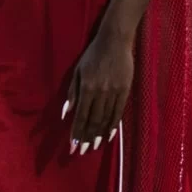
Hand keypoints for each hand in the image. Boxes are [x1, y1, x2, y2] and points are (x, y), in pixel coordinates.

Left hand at [64, 22, 135, 153]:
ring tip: (95, 146)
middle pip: (93, 121)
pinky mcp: (125, 90)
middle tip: (83, 151)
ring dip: (99, 134)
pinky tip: (109, 135)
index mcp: (86, 87)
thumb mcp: (77, 71)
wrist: (115, 40)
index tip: (73, 147)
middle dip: (87, 138)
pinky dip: (113, 125)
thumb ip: (72, 93)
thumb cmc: (93, 55)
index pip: (80, 116)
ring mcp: (114, 92)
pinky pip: (119, 112)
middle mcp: (100, 92)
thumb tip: (65, 114)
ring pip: (106, 118)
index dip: (77, 133)